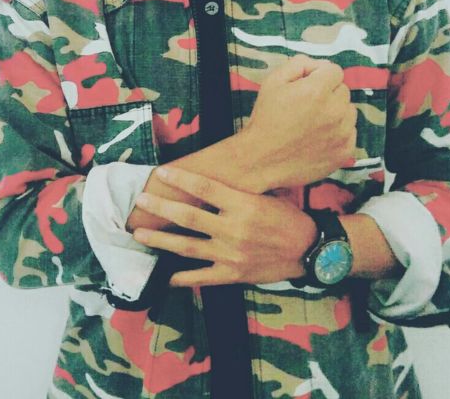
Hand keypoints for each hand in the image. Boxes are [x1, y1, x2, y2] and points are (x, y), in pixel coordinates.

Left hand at [131, 167, 316, 286]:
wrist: (308, 250)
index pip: (204, 188)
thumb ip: (236, 192)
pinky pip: (201, 276)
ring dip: (161, 240)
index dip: (180, 179)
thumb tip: (206, 181)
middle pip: (188, 216)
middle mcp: (234, 229)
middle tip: (141, 201)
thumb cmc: (287, 218)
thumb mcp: (265, 196)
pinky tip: (165, 274)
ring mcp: (231, 254)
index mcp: (243, 204)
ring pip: (187, 246)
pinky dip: (181, 277)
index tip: (161, 173)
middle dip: (161, 208)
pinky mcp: (232, 274)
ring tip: (140, 234)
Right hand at [239, 54, 356, 190]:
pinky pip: (351, 133)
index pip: (334, 70)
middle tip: (307, 105)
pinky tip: (319, 137)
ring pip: (349, 111)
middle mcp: (335, 110)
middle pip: (343, 90)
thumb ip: (298, 64)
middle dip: (328, 93)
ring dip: (336, 112)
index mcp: (317, 90)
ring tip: (314, 122)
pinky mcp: (345, 152)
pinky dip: (339, 133)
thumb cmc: (266, 119)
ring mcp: (342, 133)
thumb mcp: (273, 82)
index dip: (319, 75)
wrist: (262, 160)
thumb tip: (317, 65)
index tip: (307, 85)